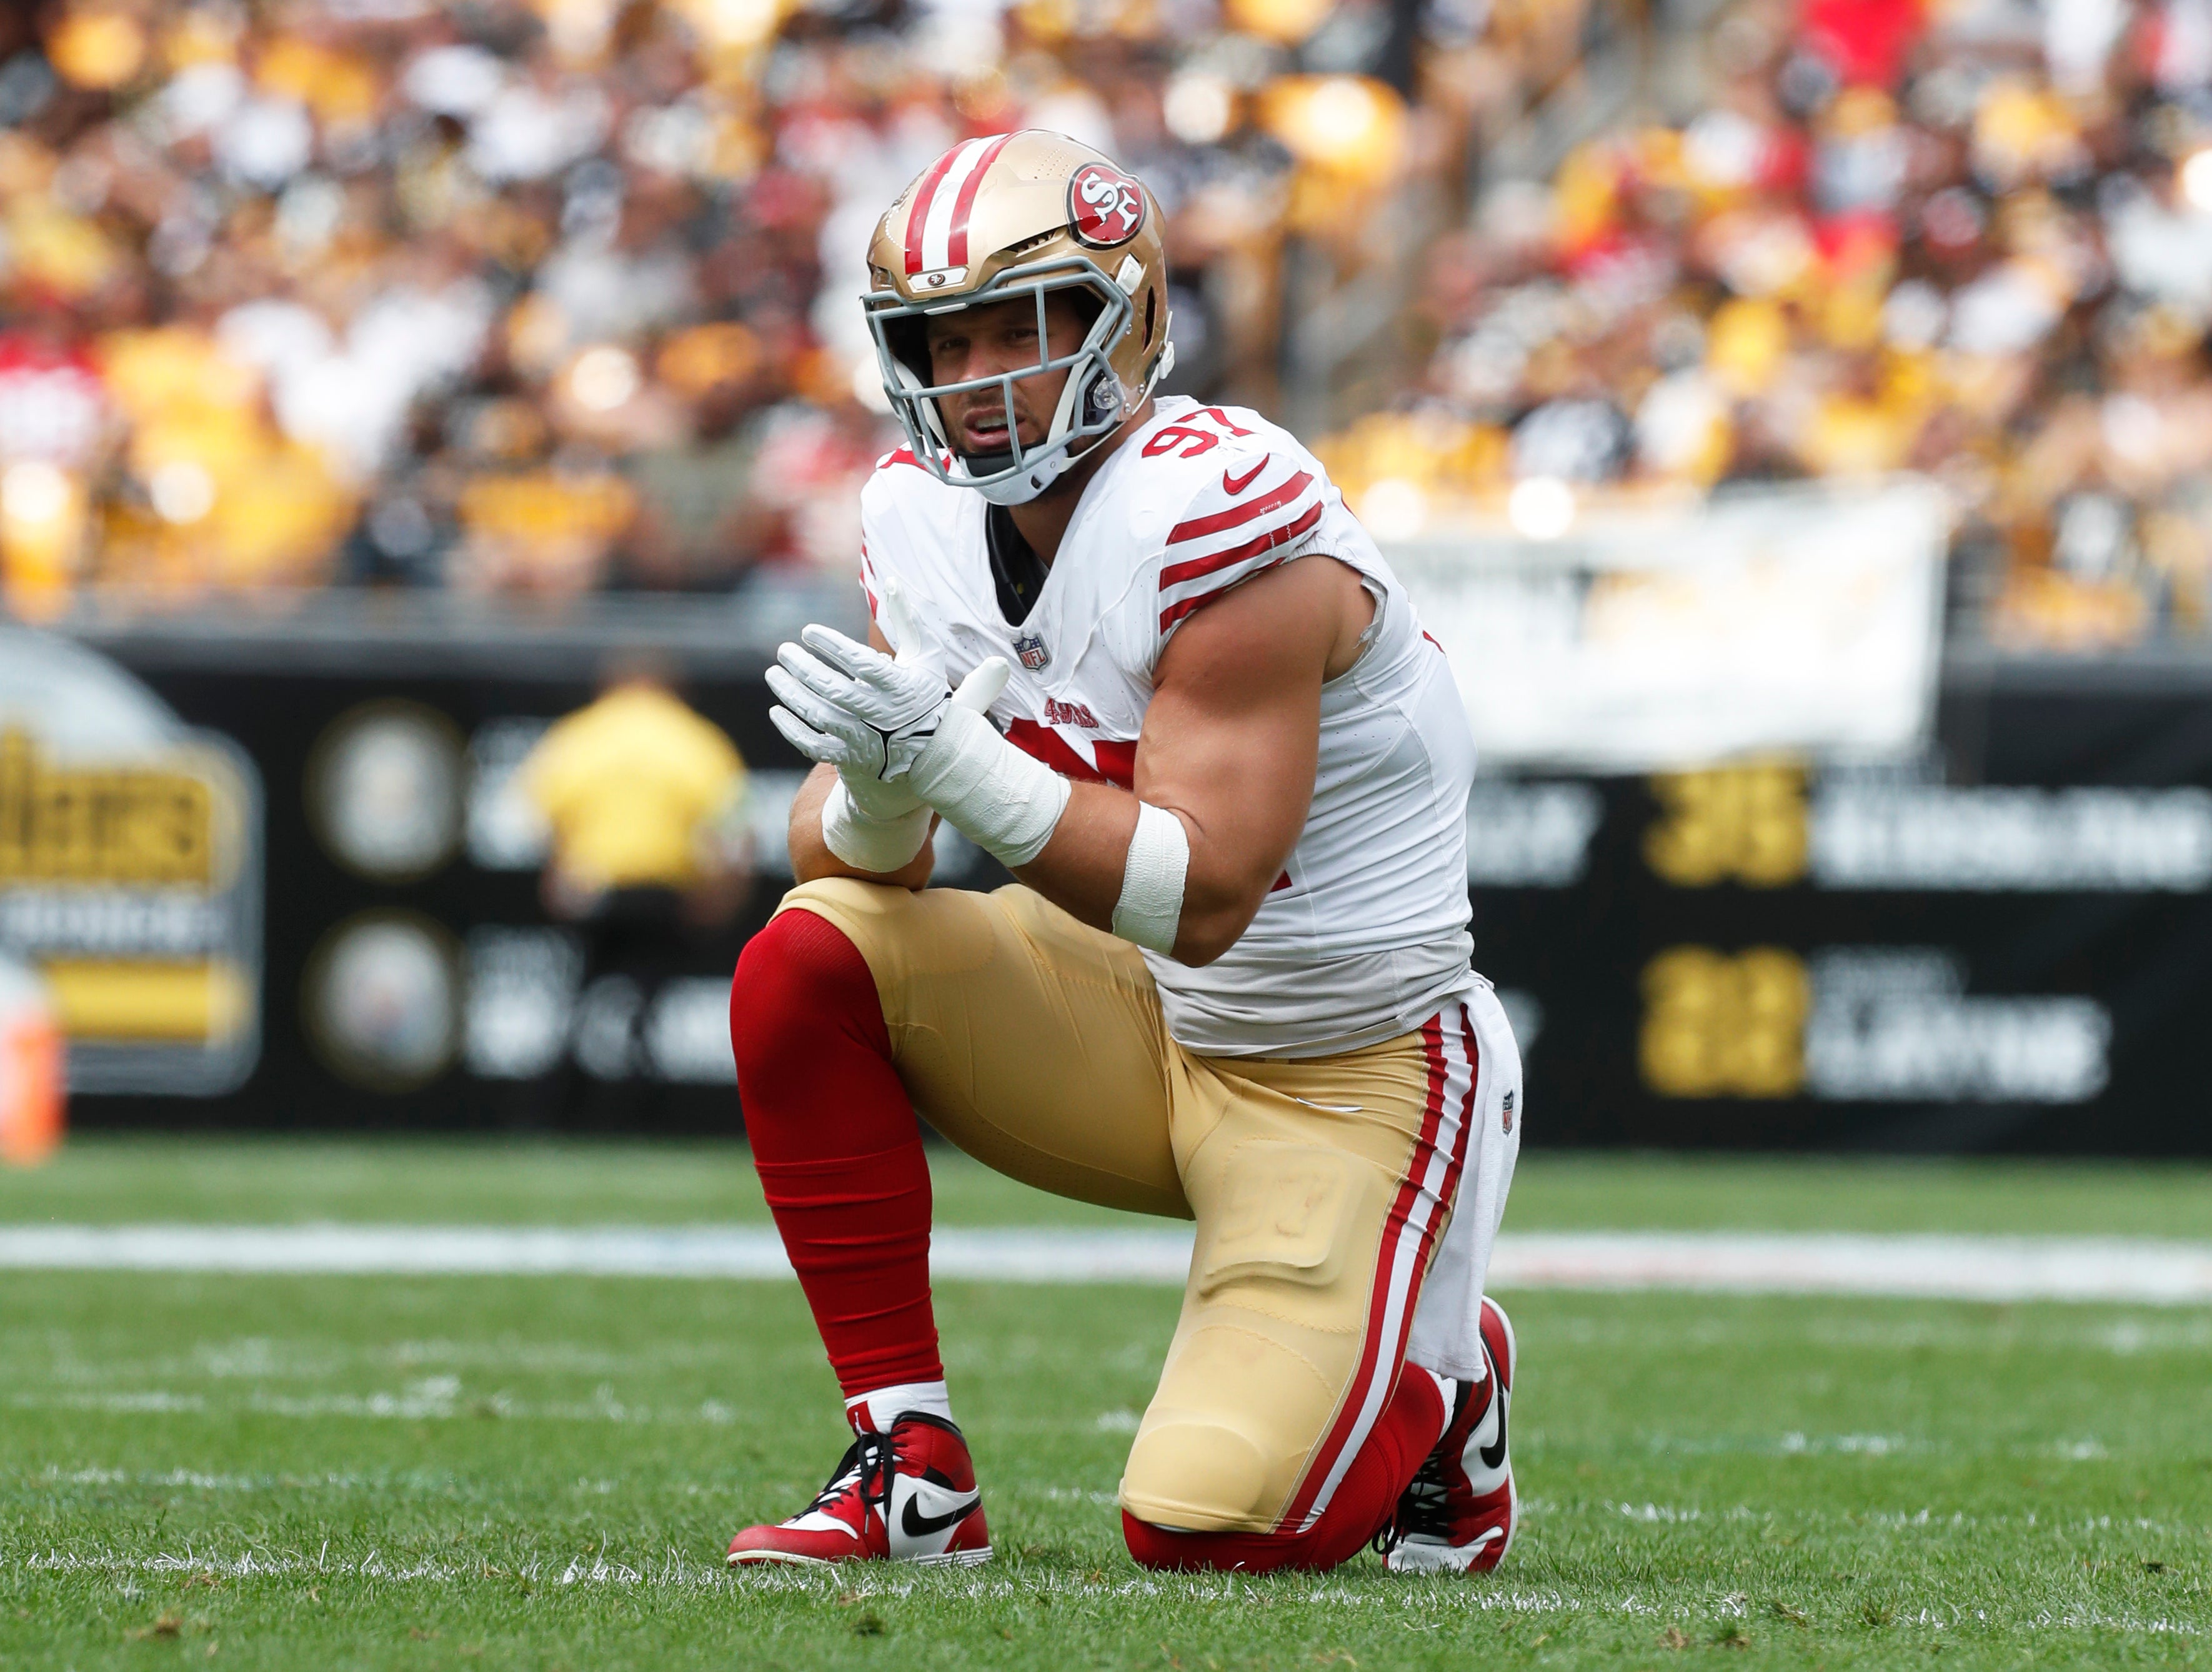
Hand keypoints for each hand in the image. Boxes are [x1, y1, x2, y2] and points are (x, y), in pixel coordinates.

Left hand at [767, 625, 1009, 803]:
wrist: (931, 751)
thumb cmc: (924, 693)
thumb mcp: (925, 654)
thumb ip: (908, 619)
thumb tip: (893, 581)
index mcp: (899, 686)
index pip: (861, 663)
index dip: (832, 646)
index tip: (808, 631)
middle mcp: (880, 713)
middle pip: (834, 690)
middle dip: (804, 669)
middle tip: (783, 651)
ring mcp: (864, 738)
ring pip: (820, 716)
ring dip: (792, 695)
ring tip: (773, 674)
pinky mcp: (850, 757)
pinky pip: (814, 746)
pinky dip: (792, 730)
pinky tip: (777, 711)